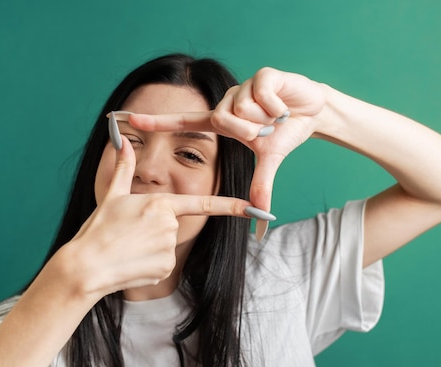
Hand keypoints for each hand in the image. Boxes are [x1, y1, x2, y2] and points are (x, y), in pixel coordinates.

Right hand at [62, 136, 254, 297]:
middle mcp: (171, 225)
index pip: (205, 203)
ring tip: (128, 247)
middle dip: (155, 228)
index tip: (255, 208)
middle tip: (130, 233)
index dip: (233, 206)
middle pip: (173, 224)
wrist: (87, 266)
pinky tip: (132, 262)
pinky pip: (163, 263)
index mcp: (162, 203)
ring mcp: (170, 249)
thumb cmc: (98, 229)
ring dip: (151, 246)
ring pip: (167, 244)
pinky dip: (150, 263)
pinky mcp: (165, 268)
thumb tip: (121, 140)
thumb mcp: (113, 195)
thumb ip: (124, 167)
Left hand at [127, 68, 326, 211]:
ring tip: (276, 117)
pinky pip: (262, 96)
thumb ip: (260, 187)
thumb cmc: (285, 133)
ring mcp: (243, 86)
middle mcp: (227, 102)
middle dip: (247, 131)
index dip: (157, 121)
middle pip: (222, 119)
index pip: (183, 121)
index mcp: (222, 121)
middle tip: (265, 131)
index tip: (127, 119)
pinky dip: (278, 108)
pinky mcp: (262, 75)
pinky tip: (285, 107)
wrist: (313, 112)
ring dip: (265, 118)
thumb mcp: (269, 161)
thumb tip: (261, 218)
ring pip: (243, 108)